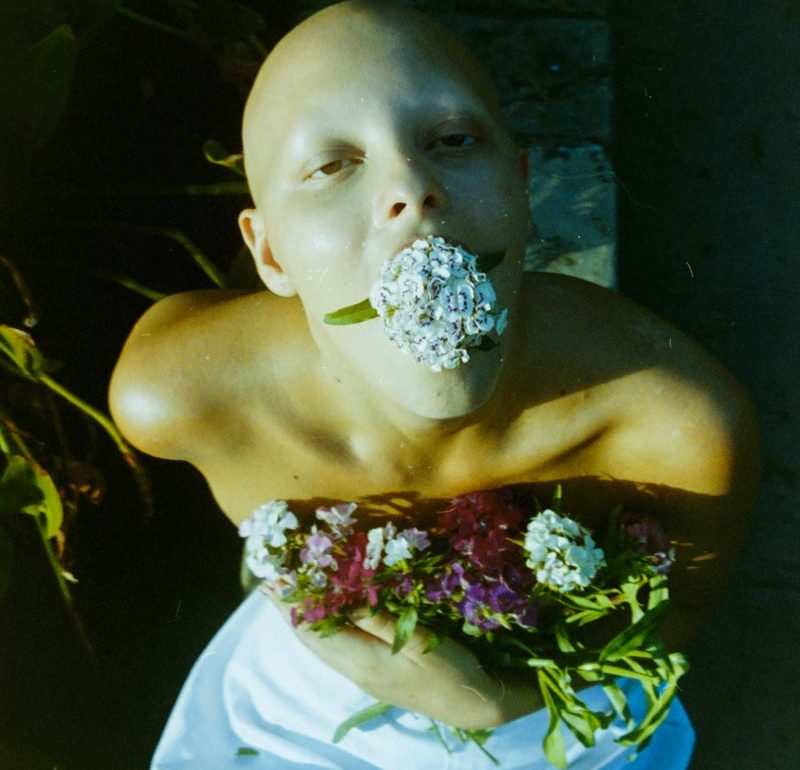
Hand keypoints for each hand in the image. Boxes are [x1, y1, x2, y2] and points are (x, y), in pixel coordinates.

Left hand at [267, 593, 541, 728]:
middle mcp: (352, 669)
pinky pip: (334, 647)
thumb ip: (377, 619)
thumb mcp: (417, 639)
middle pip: (309, 638)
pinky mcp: (371, 673)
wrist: (470, 703)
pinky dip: (321, 627)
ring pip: (320, 644)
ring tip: (290, 592)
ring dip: (303, 618)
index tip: (274, 577)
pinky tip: (325, 613)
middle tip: (273, 578)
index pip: (313, 629)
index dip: (291, 603)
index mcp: (361, 660)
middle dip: (289, 608)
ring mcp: (360, 673)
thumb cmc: (449, 669)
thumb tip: (339, 595)